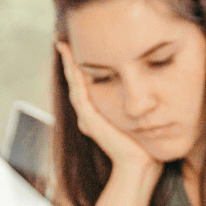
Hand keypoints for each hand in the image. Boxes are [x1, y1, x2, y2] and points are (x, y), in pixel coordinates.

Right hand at [57, 42, 156, 173]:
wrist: (140, 164)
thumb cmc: (143, 142)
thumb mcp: (137, 115)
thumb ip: (134, 103)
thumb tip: (143, 90)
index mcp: (97, 110)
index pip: (84, 81)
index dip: (79, 64)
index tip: (76, 45)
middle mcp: (88, 112)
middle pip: (74, 80)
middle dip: (68, 61)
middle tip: (62, 41)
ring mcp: (87, 117)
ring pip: (74, 85)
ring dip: (69, 66)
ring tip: (65, 48)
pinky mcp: (90, 121)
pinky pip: (80, 95)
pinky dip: (76, 79)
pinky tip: (75, 65)